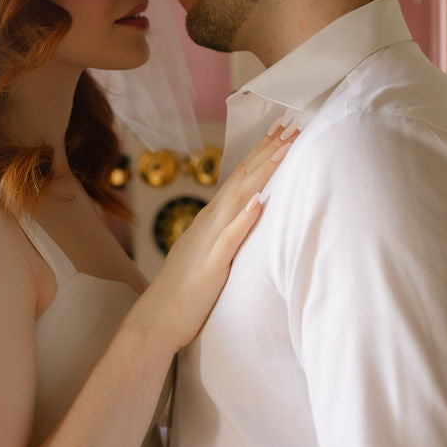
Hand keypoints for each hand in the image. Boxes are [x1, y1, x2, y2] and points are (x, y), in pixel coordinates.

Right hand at [130, 119, 296, 350]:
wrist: (155, 321)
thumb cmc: (183, 293)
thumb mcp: (210, 256)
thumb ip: (226, 235)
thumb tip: (246, 218)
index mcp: (210, 221)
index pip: (240, 179)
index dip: (261, 154)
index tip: (280, 132)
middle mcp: (209, 223)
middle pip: (242, 179)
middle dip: (268, 151)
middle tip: (292, 125)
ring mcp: (209, 242)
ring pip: (239, 199)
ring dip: (262, 173)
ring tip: (284, 150)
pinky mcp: (212, 266)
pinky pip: (229, 239)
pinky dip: (244, 219)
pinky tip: (259, 202)